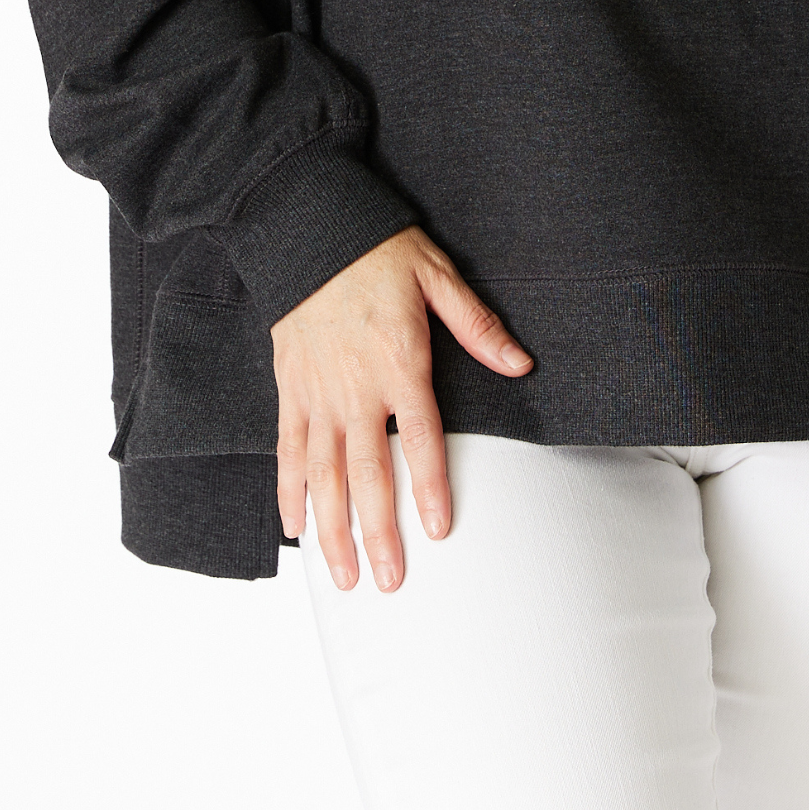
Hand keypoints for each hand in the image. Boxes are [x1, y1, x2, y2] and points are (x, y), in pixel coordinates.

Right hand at [270, 225, 532, 594]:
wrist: (308, 227)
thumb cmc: (377, 250)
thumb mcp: (437, 276)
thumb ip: (477, 326)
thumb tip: (521, 362)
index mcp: (400, 362)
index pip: (420, 438)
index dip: (429, 486)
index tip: (437, 530)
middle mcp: (356, 387)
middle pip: (368, 473)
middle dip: (377, 533)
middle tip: (387, 582)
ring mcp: (317, 393)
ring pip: (323, 475)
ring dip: (332, 528)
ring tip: (343, 575)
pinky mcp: (289, 389)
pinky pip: (287, 450)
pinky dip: (289, 491)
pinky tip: (295, 527)